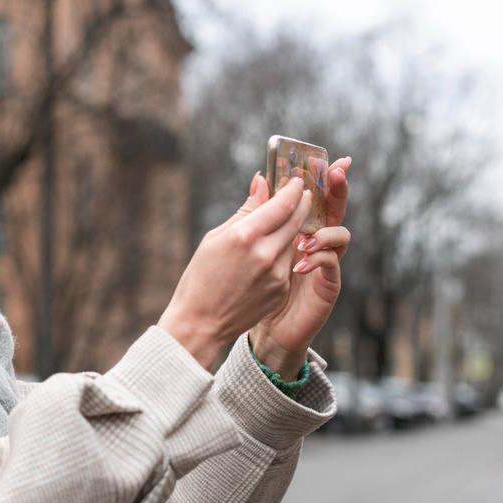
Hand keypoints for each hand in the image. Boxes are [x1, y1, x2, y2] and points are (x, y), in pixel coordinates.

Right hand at [158, 176, 312, 368]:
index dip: (293, 188)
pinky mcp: (281, 289)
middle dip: (302, 202)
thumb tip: (261, 182)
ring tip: (280, 223)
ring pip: (294, 240)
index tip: (296, 180)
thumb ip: (245, 211)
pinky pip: (288, 262)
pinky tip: (267, 255)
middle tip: (302, 192)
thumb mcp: (215, 238)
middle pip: (297, 218)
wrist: (201, 322)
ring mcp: (277, 273)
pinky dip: (282, 252)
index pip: (283, 203)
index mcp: (245, 236)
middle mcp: (265, 253)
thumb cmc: (200, 277)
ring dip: (292, 228)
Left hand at [249, 157, 351, 379]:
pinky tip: (300, 261)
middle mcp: (315, 243)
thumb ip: (258, 214)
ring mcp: (324, 263)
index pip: (314, 197)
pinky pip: (332, 265)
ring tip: (302, 237)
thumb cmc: (248, 285)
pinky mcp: (327, 286)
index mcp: (296, 229)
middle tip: (335, 173)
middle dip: (337, 190)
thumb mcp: (249, 244)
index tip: (328, 158)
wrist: (254, 327)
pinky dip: (318, 259)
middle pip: (334, 210)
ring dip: (323, 231)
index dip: (323, 178)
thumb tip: (259, 177)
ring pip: (340, 235)